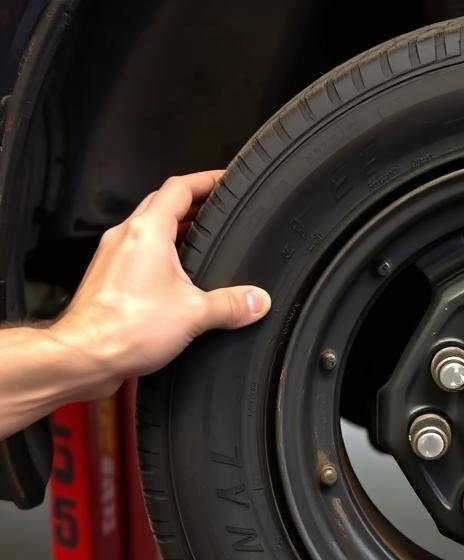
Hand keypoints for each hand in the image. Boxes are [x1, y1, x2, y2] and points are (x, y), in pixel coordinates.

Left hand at [46, 170, 270, 397]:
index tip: (223, 180)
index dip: (205, 180)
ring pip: (147, 228)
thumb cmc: (125, 328)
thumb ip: (232, 304)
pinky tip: (174, 276)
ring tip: (199, 240)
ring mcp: (112, 256)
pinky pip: (136, 253)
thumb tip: (257, 300)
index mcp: (148, 232)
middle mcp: (125, 237)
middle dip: (192, 203)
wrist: (85, 355)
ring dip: (173, 228)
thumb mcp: (195, 314)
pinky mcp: (107, 278)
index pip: (180, 188)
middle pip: (161, 203)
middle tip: (215, 208)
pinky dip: (159, 253)